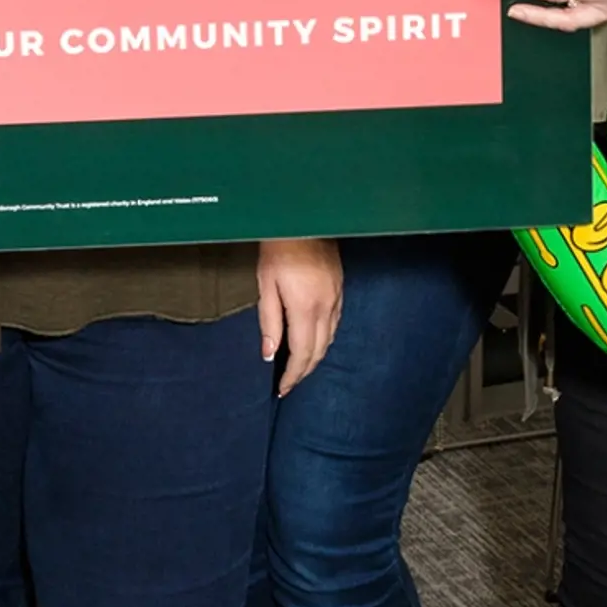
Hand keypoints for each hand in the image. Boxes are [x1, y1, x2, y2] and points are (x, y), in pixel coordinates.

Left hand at [257, 238, 342, 394]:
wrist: (303, 218)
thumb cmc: (278, 248)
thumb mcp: (266, 284)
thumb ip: (269, 322)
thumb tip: (269, 354)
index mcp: (306, 308)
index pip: (302, 353)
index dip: (293, 375)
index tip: (283, 388)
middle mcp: (326, 307)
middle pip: (319, 351)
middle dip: (304, 370)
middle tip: (290, 383)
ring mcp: (337, 297)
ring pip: (330, 339)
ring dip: (316, 356)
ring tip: (300, 367)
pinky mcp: (340, 288)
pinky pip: (335, 323)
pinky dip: (325, 338)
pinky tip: (315, 340)